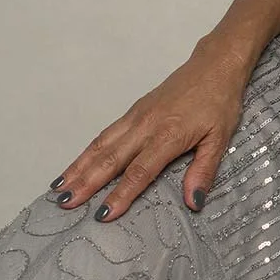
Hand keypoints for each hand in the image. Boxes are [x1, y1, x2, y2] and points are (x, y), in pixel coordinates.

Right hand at [49, 49, 251, 222]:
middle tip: (65, 205)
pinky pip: (105, 134)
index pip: (140, 171)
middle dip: (86, 183)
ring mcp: (136, 117)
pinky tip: (76, 165)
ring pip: (101, 145)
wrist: (214, 65)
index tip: (104, 214)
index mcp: (169, 135)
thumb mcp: (221, 138)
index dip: (121, 194)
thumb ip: (204, 170)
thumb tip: (193, 202)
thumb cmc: (220, 102)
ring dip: (79, 167)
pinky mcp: (133, 111)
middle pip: (111, 159)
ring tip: (58, 189)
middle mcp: (146, 126)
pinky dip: (87, 151)